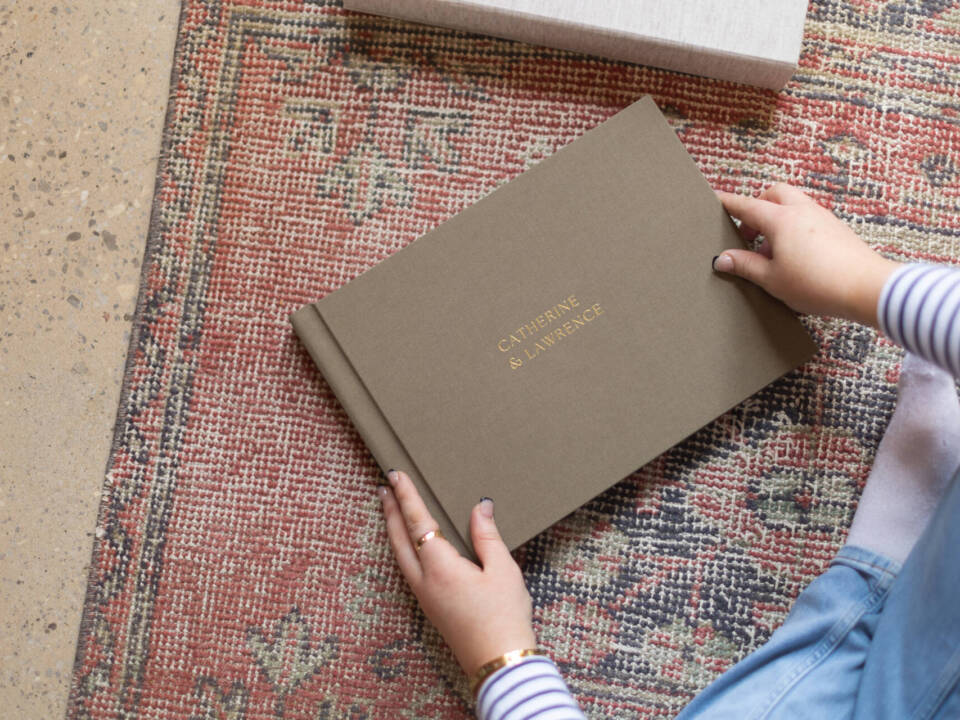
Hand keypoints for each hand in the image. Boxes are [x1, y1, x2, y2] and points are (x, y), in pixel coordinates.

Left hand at [378, 469, 535, 675]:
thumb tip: (479, 506)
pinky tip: (409, 544)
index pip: (418, 523)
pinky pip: (408, 568)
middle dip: (391, 510)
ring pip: (400, 554)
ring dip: (394, 529)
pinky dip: (403, 547)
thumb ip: (487, 536)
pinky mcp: (430, 606)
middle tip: (384, 487)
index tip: (396, 476)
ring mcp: (424, 596)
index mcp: (441, 568)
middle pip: (399, 538)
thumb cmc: (504, 617)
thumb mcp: (503, 571)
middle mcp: (425, 581)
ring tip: (391, 509)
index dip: (407, 497)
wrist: (499, 663)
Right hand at [714, 183, 900, 327]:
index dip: (728, 203)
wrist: (866, 289)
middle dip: (757, 205)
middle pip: (774, 193)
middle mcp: (803, 211)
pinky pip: (808, 218)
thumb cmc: (818, 284)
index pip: (747, 205)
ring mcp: (823, 218)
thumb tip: (722, 258)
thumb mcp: (772, 279)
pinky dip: (794, 227)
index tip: (715, 199)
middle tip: (748, 231)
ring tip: (770, 251)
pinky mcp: (836, 229)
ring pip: (793, 204)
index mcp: (782, 220)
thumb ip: (745, 265)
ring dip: (776, 219)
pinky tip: (793, 256)